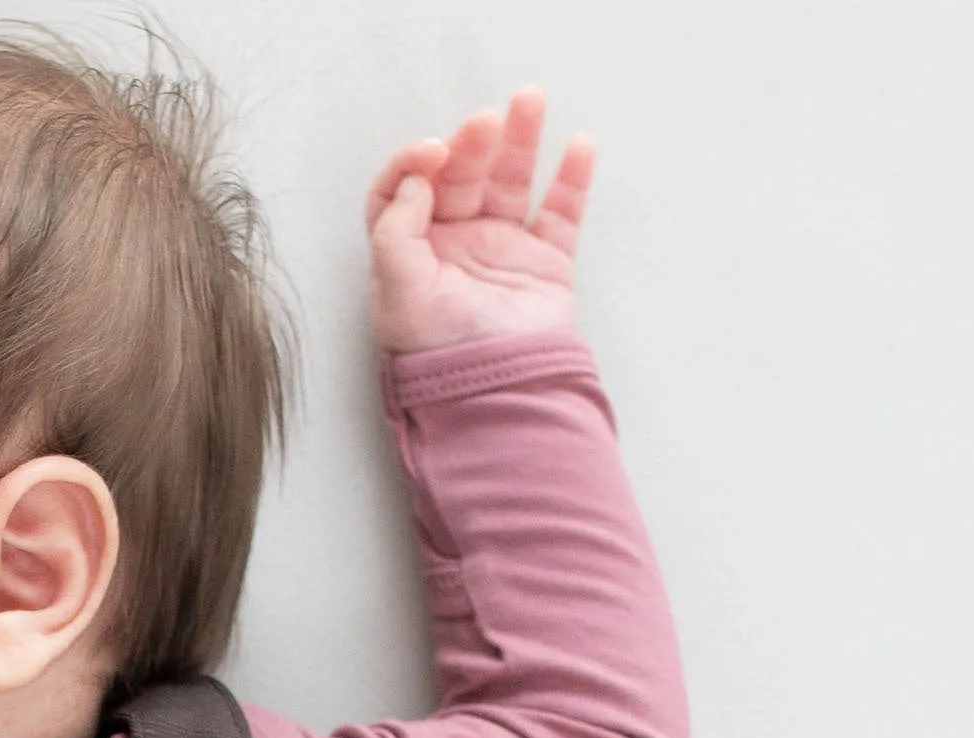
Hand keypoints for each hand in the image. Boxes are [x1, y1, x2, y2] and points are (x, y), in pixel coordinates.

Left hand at [365, 88, 591, 354]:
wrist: (492, 399)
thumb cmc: (436, 359)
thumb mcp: (397, 295)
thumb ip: (395, 234)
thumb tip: (415, 181)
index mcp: (409, 255)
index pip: (402, 193)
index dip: (412, 165)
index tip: (432, 152)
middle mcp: (452, 248)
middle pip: (460, 177)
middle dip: (472, 145)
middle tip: (485, 123)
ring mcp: (500, 252)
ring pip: (510, 182)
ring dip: (520, 141)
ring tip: (530, 102)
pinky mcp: (544, 264)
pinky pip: (560, 212)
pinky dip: (571, 179)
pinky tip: (577, 147)